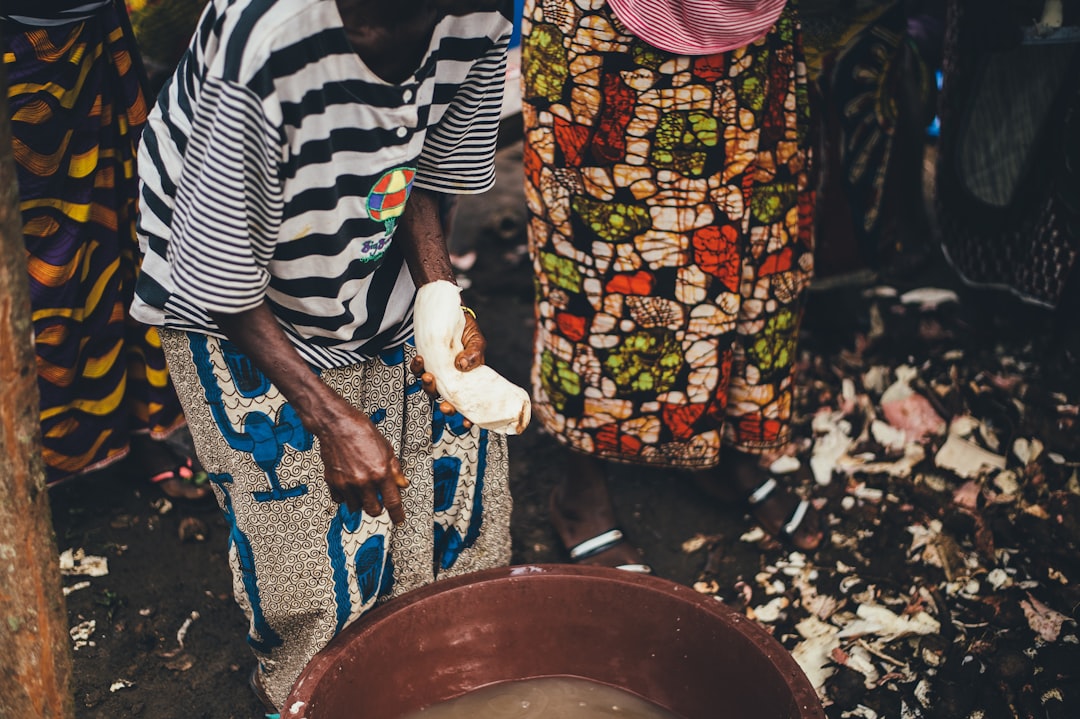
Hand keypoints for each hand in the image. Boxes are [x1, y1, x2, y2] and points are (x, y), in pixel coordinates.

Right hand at [317, 400, 409, 523]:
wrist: (336, 424)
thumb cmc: (361, 432)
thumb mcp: (386, 448)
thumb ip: (395, 469)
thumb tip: (402, 484)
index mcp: (380, 472)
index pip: (392, 502)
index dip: (397, 515)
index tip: (399, 520)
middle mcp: (363, 481)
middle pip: (373, 510)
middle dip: (378, 507)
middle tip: (378, 499)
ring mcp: (347, 483)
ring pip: (356, 507)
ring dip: (361, 501)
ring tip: (362, 487)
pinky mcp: (333, 482)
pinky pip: (340, 500)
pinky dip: (346, 496)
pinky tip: (349, 484)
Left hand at [410, 310, 485, 424]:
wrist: (453, 314)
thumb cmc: (468, 332)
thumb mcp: (477, 342)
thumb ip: (474, 354)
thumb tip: (462, 365)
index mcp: (466, 381)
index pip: (466, 403)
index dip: (466, 417)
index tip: (467, 423)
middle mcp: (450, 380)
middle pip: (445, 400)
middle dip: (444, 406)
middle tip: (445, 405)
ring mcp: (436, 372)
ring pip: (429, 388)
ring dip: (428, 386)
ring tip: (429, 376)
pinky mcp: (425, 361)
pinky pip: (417, 369)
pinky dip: (417, 367)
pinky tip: (420, 359)